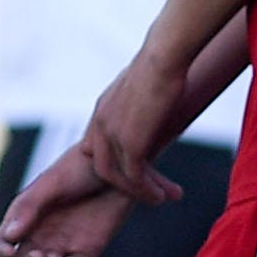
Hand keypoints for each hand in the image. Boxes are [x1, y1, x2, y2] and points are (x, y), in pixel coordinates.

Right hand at [0, 144, 139, 256]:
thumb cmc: (79, 168)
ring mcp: (63, 245)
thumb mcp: (52, 184)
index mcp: (23, 218)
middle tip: (39, 256)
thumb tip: (10, 237)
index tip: (10, 251)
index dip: (0, 252)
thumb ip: (30, 208)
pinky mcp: (87, 251)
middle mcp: (39, 235)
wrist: (117, 166)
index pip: (0, 244)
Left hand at [69, 50, 189, 215]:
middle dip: (122, 183)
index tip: (130, 172)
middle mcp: (100, 123)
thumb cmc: (162, 61)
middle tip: (144, 192)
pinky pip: (133, 178)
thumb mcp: (143, 81)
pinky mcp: (129, 143)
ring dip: (137, 192)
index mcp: (102, 108)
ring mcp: (111, 135)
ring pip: (116, 176)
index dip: (109, 162)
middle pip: (101, 166)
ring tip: (157, 200)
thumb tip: (158, 91)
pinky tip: (160, 197)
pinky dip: (146, 191)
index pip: (93, 146)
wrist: (163, 56)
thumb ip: (142, 95)